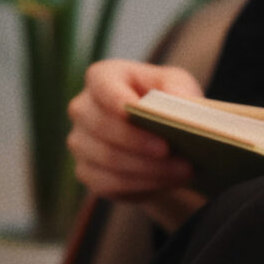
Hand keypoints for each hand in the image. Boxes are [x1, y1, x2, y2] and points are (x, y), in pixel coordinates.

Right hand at [67, 59, 203, 202]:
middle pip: (102, 126)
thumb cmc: (166, 104)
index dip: (115, 98)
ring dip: (148, 167)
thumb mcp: (178, 86)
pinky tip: (168, 181)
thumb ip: (178, 87)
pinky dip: (143, 184)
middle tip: (168, 149)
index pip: (101, 83)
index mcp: (103, 78)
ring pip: (109, 158)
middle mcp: (83, 109)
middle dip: (138, 140)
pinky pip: (110, 183)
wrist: (160, 143)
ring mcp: (80, 143)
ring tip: (183, 169)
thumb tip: (178, 100)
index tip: (134, 109)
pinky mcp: (87, 173)